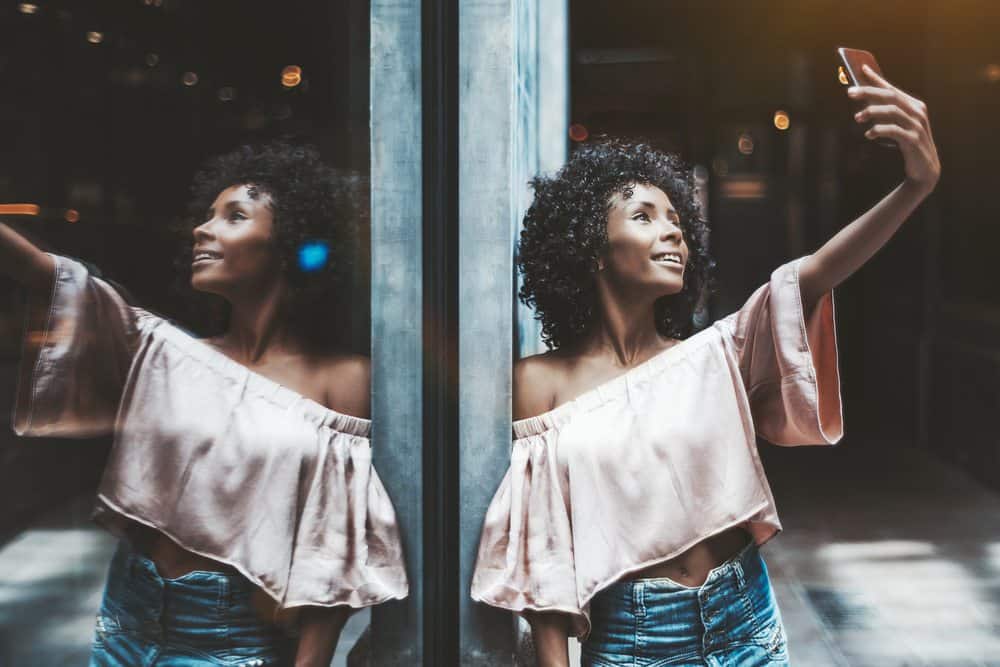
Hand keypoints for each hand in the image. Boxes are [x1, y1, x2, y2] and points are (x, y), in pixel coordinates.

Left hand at [848, 64, 940, 193]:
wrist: (925, 169)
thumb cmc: (908, 143)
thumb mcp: (898, 125)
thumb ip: (885, 113)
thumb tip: (864, 101)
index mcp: (914, 105)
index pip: (892, 88)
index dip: (876, 78)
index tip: (860, 69)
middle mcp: (917, 112)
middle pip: (891, 96)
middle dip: (869, 92)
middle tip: (849, 92)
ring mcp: (917, 126)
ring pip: (893, 111)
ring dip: (872, 112)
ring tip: (857, 117)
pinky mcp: (914, 140)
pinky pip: (894, 131)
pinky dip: (879, 130)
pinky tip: (869, 134)